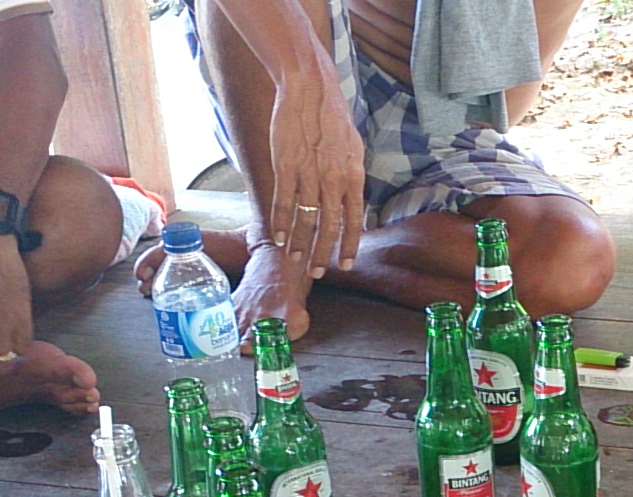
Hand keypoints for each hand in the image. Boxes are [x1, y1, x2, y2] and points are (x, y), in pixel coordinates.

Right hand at [265, 70, 364, 278]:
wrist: (309, 89)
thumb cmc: (332, 115)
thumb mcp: (353, 146)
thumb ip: (352, 175)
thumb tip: (355, 198)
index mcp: (353, 175)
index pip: (353, 220)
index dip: (349, 244)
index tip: (345, 264)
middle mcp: (333, 179)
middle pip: (328, 226)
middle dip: (322, 253)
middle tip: (317, 272)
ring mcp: (308, 174)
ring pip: (304, 218)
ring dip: (298, 243)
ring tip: (294, 259)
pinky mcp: (285, 167)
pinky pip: (282, 203)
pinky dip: (279, 223)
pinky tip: (277, 237)